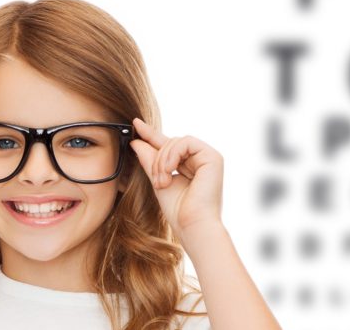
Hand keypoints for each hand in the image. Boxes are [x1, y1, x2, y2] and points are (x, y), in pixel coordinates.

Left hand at [129, 118, 223, 243]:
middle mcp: (200, 159)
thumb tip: (136, 141)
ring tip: (163, 181)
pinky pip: (186, 142)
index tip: (135, 124)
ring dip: (163, 160)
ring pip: (176, 141)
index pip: (168, 146)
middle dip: (157, 159)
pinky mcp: (213, 156)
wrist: (192, 225)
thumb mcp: (158, 179)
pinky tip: (170, 170)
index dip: (151, 134)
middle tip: (156, 180)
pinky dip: (173, 154)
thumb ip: (150, 160)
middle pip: (170, 142)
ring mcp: (208, 157)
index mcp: (190, 165)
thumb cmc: (178, 210)